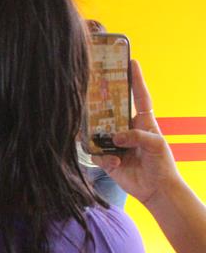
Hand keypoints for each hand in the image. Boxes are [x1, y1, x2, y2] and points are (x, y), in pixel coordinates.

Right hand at [92, 60, 182, 204]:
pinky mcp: (107, 158)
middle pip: (110, 111)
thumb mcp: (157, 145)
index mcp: (143, 122)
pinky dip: (104, 158)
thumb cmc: (162, 164)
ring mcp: (115, 143)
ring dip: (97, 135)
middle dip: (101, 103)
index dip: (135, 79)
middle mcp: (126, 129)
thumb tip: (116, 136)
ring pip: (98, 132)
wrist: (156, 190)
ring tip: (100, 138)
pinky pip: (96, 153)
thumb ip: (138, 136)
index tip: (131, 62)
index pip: (139, 97)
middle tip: (91, 93)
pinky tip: (115, 164)